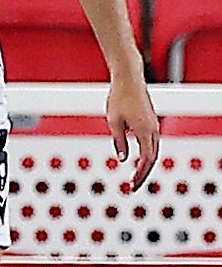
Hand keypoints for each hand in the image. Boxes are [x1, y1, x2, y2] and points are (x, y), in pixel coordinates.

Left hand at [107, 68, 159, 193]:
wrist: (129, 79)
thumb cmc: (118, 98)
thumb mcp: (113, 122)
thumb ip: (118, 141)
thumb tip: (122, 160)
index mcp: (145, 131)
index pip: (147, 160)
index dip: (140, 174)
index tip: (131, 185)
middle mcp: (153, 129)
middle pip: (152, 158)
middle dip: (143, 174)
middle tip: (132, 186)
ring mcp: (154, 125)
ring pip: (153, 151)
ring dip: (145, 165)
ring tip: (134, 177)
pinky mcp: (151, 122)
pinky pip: (151, 143)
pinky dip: (146, 155)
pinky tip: (137, 160)